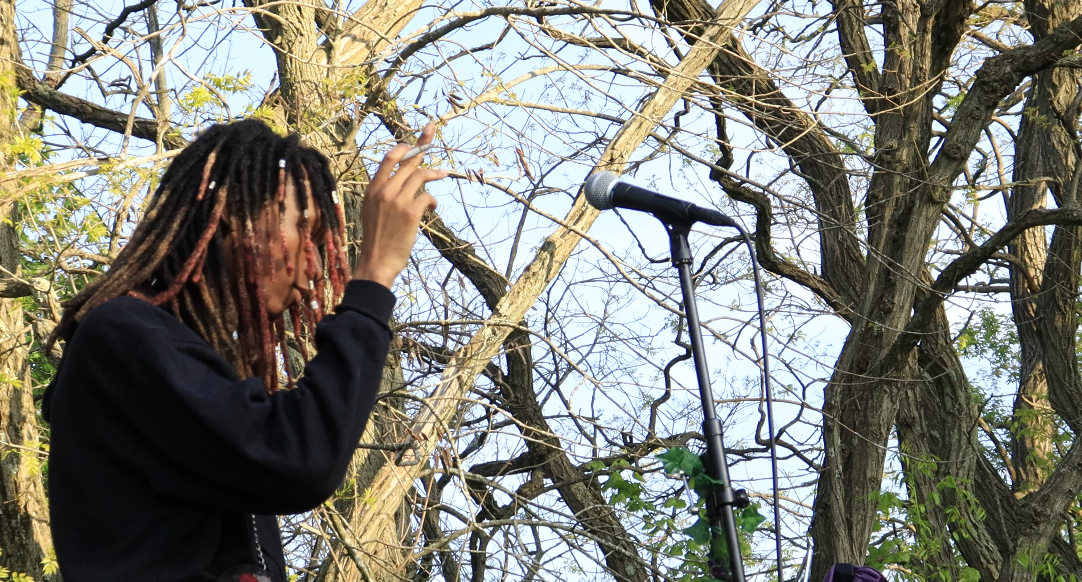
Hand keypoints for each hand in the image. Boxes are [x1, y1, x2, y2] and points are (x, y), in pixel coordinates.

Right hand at [353, 123, 446, 288]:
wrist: (376, 261)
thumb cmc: (376, 238)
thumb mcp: (371, 210)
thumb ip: (382, 194)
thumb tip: (399, 182)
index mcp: (372, 188)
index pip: (389, 158)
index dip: (404, 146)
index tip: (414, 141)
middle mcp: (384, 191)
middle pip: (408, 161)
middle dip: (423, 145)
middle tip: (432, 134)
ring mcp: (397, 201)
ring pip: (420, 175)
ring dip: (434, 173)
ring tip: (444, 173)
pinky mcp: (411, 213)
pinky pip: (427, 196)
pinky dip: (432, 200)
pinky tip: (432, 207)